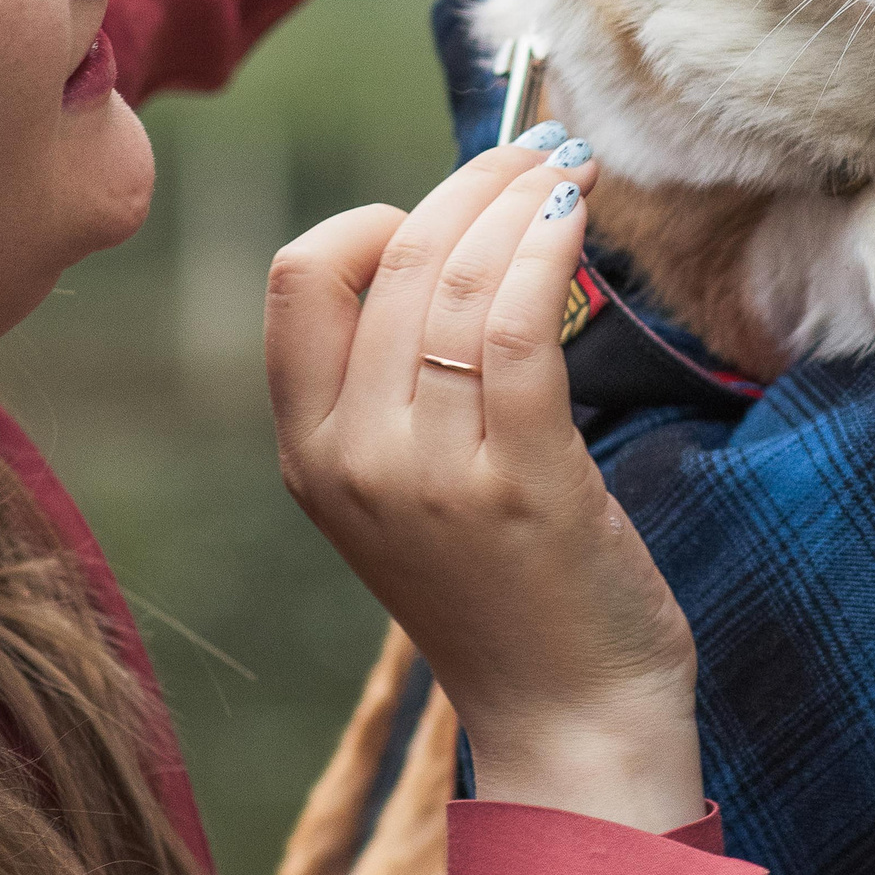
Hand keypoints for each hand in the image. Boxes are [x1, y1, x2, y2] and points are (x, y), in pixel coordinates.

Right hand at [266, 140, 702, 834]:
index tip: (452, 214)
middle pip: (393, 260)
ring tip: (567, 169)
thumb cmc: (510, 594)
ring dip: (520, 199)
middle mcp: (355, 459)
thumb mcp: (409, 492)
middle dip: (473, 183)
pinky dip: (547, 249)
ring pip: (459, 279)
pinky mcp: (521, 482)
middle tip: (538, 152)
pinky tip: (574, 217)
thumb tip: (458, 241)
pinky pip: (519, 324)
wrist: (569, 722)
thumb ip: (404, 386)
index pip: (301, 280)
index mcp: (311, 454)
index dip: (374, 219)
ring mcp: (432, 474)